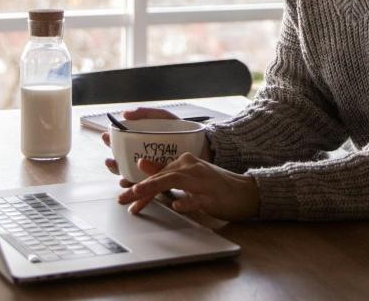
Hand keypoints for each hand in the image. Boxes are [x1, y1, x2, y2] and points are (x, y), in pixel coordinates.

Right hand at [101, 107, 213, 186]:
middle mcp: (143, 157)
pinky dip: (137, 186)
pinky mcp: (161, 180)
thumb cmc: (182, 130)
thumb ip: (146, 114)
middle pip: (122, 162)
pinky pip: (146, 185)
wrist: (205, 146)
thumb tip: (126, 114)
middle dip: (113, 163)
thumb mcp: (164, 118)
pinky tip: (132, 184)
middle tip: (111, 160)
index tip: (106, 137)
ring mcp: (151, 170)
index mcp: (141, 142)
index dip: (110, 140)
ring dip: (123, 177)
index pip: (121, 142)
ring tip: (121, 176)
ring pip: (131, 176)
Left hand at [117, 152, 259, 221]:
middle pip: (161, 177)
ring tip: (138, 195)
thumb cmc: (214, 185)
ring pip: (174, 182)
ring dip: (153, 189)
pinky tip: (177, 206)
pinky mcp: (213, 195)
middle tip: (123, 198)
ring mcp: (202, 181)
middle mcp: (191, 168)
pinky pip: (198, 198)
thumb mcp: (187, 176)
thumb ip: (165, 170)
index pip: (157, 174)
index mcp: (184, 162)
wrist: (244, 191)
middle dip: (139, 188)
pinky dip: (187, 202)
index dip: (139, 185)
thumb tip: (141, 163)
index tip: (125, 197)